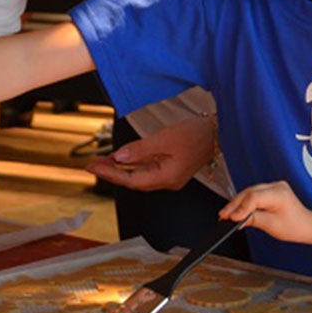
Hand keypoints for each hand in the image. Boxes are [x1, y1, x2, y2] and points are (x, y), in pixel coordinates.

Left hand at [86, 116, 216, 191]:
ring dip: (121, 168)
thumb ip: (140, 149)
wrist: (218, 132)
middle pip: (133, 180)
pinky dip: (133, 164)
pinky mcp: (170, 168)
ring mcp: (169, 175)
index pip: (131, 180)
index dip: (110, 174)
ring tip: (103, 161)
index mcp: (167, 177)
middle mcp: (168, 180)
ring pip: (139, 175)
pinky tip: (122, 158)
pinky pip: (147, 169)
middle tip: (93, 165)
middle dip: (112, 172)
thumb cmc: (197, 134)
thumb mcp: (165, 138)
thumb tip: (120, 156)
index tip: (94, 168)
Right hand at [220, 181, 309, 242]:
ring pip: (250, 192)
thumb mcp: (271, 226)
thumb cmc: (294, 226)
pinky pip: (254, 194)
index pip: (254, 197)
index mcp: (279, 194)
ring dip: (238, 203)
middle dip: (235, 205)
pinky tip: (236, 210)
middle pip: (249, 193)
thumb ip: (252, 219)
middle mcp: (277, 186)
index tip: (231, 218)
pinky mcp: (271, 190)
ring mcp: (274, 186)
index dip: (240, 208)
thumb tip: (236, 218)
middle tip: (223, 215)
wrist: (306, 225)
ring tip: (226, 214)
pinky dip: (245, 202)